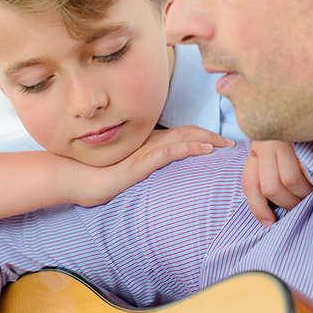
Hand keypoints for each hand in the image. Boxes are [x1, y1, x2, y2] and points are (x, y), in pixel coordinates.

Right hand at [78, 125, 234, 205]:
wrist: (78, 179)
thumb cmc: (102, 176)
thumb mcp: (131, 171)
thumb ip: (148, 168)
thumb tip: (167, 179)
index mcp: (150, 142)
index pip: (184, 134)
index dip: (205, 136)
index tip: (225, 144)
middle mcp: (150, 141)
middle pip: (189, 132)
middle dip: (214, 137)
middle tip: (234, 145)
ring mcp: (145, 150)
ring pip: (183, 138)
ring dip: (208, 140)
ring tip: (226, 145)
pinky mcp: (140, 162)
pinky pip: (169, 151)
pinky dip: (190, 148)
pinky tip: (206, 150)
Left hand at [242, 140, 312, 226]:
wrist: (310, 98)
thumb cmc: (298, 132)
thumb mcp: (276, 147)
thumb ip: (271, 169)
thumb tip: (271, 207)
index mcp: (256, 147)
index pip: (250, 183)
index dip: (258, 208)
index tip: (269, 223)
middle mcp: (266, 142)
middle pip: (270, 188)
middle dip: (287, 203)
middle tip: (301, 202)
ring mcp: (284, 138)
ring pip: (289, 181)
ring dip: (304, 193)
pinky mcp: (304, 135)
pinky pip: (308, 170)